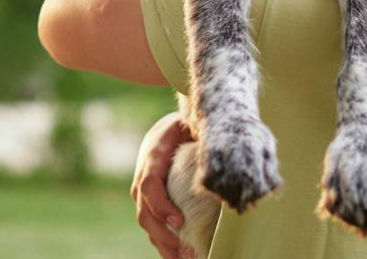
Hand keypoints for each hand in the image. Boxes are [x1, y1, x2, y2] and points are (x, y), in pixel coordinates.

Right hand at [131, 112, 195, 258]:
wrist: (179, 120)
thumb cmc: (193, 123)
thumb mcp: (195, 125)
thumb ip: (203, 144)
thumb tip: (223, 172)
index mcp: (154, 151)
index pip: (149, 183)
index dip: (160, 205)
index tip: (180, 222)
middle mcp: (145, 170)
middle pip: (144, 210)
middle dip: (163, 236)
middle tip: (188, 253)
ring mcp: (145, 185)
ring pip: (146, 221)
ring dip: (164, 244)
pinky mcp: (152, 197)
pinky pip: (153, 222)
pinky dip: (165, 242)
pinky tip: (181, 255)